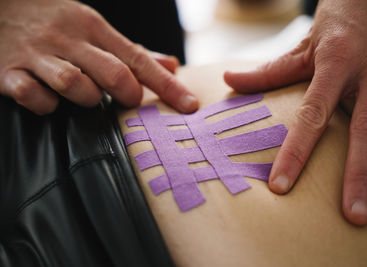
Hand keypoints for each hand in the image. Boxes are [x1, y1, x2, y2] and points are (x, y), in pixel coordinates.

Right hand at [0, 0, 197, 114]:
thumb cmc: (56, 23)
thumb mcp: (95, 29)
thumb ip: (132, 52)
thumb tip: (171, 65)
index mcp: (93, 27)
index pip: (139, 60)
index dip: (167, 85)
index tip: (190, 105)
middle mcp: (68, 39)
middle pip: (112, 72)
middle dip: (128, 93)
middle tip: (129, 99)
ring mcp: (38, 55)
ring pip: (73, 83)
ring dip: (87, 97)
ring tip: (84, 95)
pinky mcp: (9, 72)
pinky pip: (32, 96)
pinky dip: (44, 104)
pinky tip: (48, 99)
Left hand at [224, 0, 366, 225]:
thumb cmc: (341, 18)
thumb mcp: (305, 43)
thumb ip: (272, 70)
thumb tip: (230, 81)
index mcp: (335, 63)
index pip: (311, 114)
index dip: (297, 151)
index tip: (282, 186)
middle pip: (366, 128)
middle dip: (360, 175)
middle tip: (355, 216)